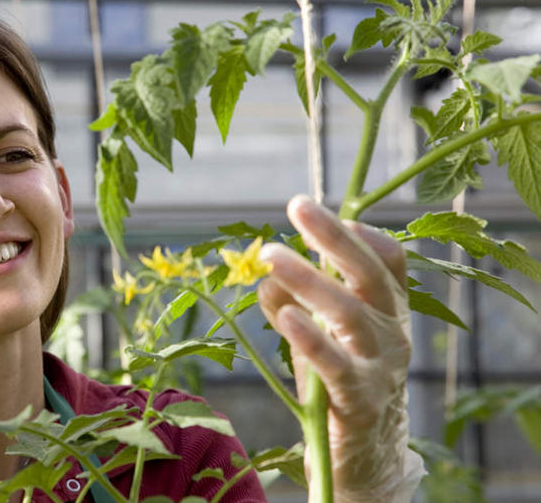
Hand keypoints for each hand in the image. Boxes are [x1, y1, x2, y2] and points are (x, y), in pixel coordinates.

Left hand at [257, 195, 424, 501]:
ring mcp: (380, 367)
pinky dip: (310, 338)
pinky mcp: (358, 401)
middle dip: (334, 237)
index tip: (326, 213)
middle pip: (370, 275)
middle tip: (298, 205)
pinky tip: (286, 315)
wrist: (363, 454)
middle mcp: (393, 333)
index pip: (391, 263)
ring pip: (350, 314)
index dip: (363, 234)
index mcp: (389, 312)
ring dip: (310, 280)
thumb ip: (296, 302)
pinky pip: (335, 365)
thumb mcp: (322, 335)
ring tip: (272, 256)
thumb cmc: (338, 382)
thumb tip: (266, 276)